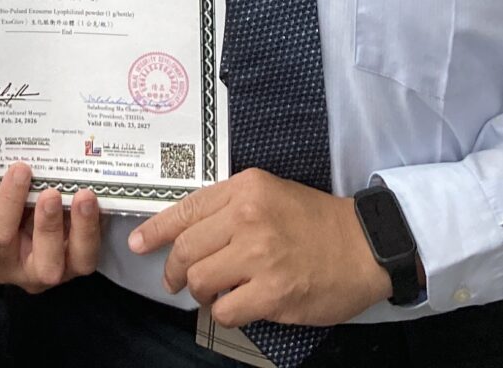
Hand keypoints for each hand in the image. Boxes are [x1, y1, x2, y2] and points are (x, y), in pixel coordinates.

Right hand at [0, 162, 103, 292]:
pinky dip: (100, 221)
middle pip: (45, 264)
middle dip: (49, 227)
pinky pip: (97, 245)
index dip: (9, 203)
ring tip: (85, 195)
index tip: (20, 169)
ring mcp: (62, 270)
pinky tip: (101, 195)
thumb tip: (8, 158)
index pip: (0, 237)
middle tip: (52, 192)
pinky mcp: (83, 260)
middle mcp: (30, 274)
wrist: (15, 235)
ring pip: (80, 261)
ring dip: (85, 227)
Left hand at [126, 169, 388, 329]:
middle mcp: (247, 218)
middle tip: (177, 281)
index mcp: (244, 189)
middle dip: (175, 270)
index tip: (138, 244)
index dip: (155, 231)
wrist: (364, 246)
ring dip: (201, 294)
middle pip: (186, 251)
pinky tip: (237, 306)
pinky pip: (226, 311)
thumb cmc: (315, 220)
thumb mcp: (269, 193)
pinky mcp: (273, 293)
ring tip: (215, 293)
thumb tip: (184, 230)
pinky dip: (225, 312)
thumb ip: (228, 206)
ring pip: (200, 282)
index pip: (185, 210)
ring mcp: (260, 257)